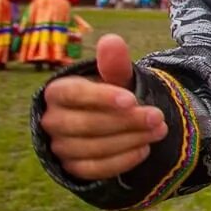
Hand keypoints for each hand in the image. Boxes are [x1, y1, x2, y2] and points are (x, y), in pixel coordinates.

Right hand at [39, 35, 166, 179]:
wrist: (108, 121)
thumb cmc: (110, 94)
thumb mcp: (115, 77)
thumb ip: (114, 63)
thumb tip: (112, 40)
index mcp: (57, 91)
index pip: (74, 94)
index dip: (102, 97)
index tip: (132, 100)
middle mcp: (52, 120)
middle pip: (85, 124)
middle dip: (125, 121)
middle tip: (157, 116)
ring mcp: (60, 147)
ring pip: (91, 148)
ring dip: (129, 140)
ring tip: (158, 130)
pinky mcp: (71, 168)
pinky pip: (93, 169)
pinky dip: (121, 161)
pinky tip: (144, 150)